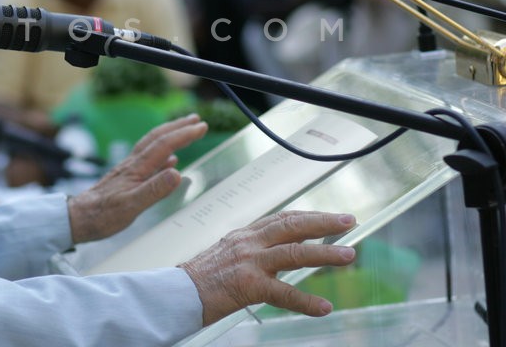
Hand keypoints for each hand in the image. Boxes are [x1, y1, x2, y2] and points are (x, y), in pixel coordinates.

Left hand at [67, 115, 206, 243]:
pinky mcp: (126, 177)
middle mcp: (133, 164)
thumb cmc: (102, 215)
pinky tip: (169, 162)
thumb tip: (177, 172)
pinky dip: (163, 155)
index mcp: (136, 168)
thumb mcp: (130, 206)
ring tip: (184, 131)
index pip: (164, 145)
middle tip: (196, 119)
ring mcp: (129, 169)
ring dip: (170, 135)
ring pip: (152, 145)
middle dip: (178, 127)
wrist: (78, 218)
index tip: (201, 126)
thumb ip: (154, 190)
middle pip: (158, 138)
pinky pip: (148, 160)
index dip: (184, 134)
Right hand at [180, 210, 356, 324]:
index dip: (308, 216)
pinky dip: (306, 301)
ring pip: (294, 253)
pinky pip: (283, 293)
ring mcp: (248, 262)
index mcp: (243, 235)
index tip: (328, 217)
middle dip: (323, 222)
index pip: (281, 218)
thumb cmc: (198, 279)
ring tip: (348, 255)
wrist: (175, 293)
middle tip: (348, 221)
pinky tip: (323, 306)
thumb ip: (249, 251)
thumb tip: (274, 253)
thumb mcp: (225, 255)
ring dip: (325, 253)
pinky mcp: (247, 285)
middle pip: (292, 226)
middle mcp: (248, 242)